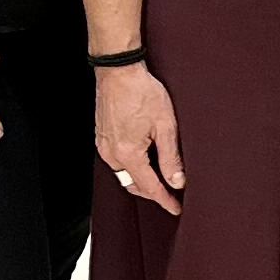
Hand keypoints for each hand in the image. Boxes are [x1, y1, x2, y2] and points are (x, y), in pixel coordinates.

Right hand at [94, 62, 184, 214]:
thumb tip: (177, 181)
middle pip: (135, 184)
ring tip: (163, 177)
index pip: (150, 187)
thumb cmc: (142, 92)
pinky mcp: (102, 137)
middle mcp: (111, 154)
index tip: (176, 208)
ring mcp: (104, 146)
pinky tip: (146, 160)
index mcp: (128, 154)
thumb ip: (170, 157)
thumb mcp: (165, 126)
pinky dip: (133, 166)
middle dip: (154, 191)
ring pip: (125, 173)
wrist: (119, 71)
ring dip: (143, 178)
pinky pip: (118, 161)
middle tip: (174, 193)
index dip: (165, 200)